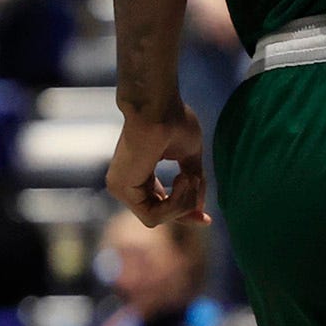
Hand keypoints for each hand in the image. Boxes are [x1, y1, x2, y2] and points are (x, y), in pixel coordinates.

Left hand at [105, 101, 207, 226]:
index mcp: (139, 176)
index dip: (183, 213)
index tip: (206, 219)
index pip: (159, 207)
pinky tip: (183, 177)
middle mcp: (125, 185)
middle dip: (186, 207)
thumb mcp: (189, 156)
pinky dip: (176, 202)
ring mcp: (119, 188)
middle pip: (160, 216)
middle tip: (197, 183)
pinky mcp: (121, 189)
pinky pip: (153, 215)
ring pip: (158, 218)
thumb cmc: (173, 120)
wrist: (158, 105)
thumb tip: (199, 208)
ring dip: (184, 200)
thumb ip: (193, 181)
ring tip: (190, 175)